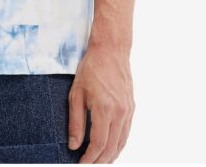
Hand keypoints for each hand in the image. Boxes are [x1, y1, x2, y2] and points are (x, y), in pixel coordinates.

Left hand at [67, 42, 134, 162]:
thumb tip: (74, 144)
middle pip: (111, 148)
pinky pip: (126, 132)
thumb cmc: (91, 69)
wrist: (111, 51)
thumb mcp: (76, 93)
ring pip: (121, 143)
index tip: (81, 163)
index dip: (89, 158)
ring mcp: (128, 111)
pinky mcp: (131, 107)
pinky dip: (119, 144)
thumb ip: (75, 121)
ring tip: (99, 161)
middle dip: (100, 161)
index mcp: (104, 109)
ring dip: (111, 156)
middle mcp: (120, 113)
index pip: (98, 144)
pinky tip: (110, 147)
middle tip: (88, 165)